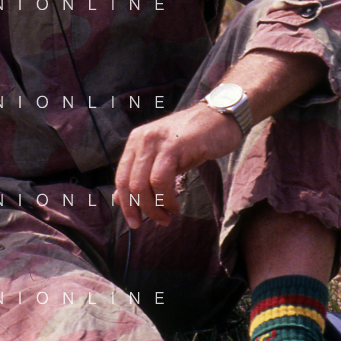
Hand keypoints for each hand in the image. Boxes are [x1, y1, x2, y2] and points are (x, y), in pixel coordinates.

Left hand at [113, 103, 242, 228]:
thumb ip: (143, 176)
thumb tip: (120, 200)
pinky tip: (176, 205)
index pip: (121, 178)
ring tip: (168, 215)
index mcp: (135, 141)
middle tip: (158, 221)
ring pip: (143, 185)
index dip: (125, 204)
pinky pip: (161, 180)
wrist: (220, 119)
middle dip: (140, 209)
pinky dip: (166, 198)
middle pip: (129, 184)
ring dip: (155, 207)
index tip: (135, 222)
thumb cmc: (193, 142)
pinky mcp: (173, 146)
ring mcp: (156, 141)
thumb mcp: (165, 159)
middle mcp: (142, 140)